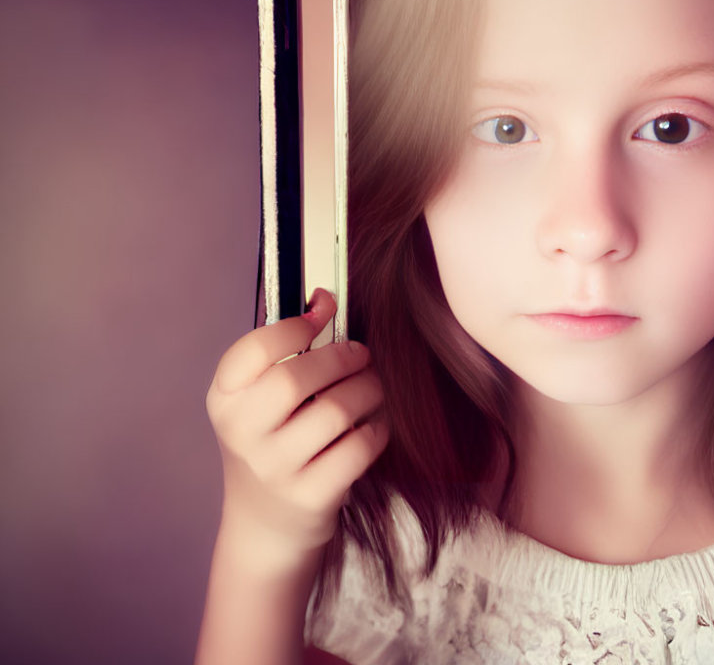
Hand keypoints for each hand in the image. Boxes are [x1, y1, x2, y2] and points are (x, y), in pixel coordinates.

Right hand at [206, 288, 387, 560]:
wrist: (266, 529)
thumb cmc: (272, 446)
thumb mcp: (258, 403)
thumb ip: (285, 355)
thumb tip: (323, 298)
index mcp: (224, 400)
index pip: (252, 350)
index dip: (295, 325)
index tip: (323, 312)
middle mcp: (242, 435)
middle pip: (297, 377)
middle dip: (343, 356)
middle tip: (361, 354)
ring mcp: (275, 470)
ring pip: (337, 410)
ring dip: (368, 390)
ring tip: (372, 387)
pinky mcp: (311, 497)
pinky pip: (359, 447)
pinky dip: (376, 429)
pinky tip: (372, 425)